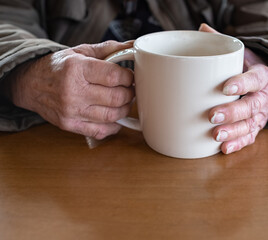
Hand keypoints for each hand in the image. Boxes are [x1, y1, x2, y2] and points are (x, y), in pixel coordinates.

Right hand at [9, 41, 134, 138]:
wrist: (30, 83)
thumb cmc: (59, 66)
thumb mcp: (81, 51)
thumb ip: (109, 49)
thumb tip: (134, 46)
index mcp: (76, 68)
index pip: (113, 76)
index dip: (128, 77)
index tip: (129, 76)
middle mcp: (72, 91)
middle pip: (116, 97)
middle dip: (129, 93)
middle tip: (129, 89)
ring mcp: (71, 111)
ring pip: (112, 116)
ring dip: (124, 109)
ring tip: (123, 101)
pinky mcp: (69, 125)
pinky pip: (101, 131)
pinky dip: (113, 126)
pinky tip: (114, 117)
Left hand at [199, 24, 267, 153]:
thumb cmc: (251, 68)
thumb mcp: (243, 54)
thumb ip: (224, 44)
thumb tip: (201, 28)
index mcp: (262, 76)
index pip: (254, 79)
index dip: (242, 83)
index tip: (225, 87)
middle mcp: (264, 97)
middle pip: (251, 106)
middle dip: (232, 112)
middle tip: (212, 115)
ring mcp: (261, 114)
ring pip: (250, 125)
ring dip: (233, 132)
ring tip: (215, 135)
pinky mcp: (257, 127)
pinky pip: (250, 138)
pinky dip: (238, 144)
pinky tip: (224, 149)